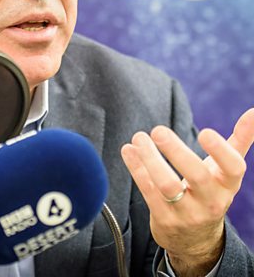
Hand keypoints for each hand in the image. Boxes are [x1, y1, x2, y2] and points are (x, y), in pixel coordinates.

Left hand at [120, 108, 253, 275]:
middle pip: (197, 175)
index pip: (234, 169)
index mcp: (228, 185)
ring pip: (168, 185)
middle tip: (158, 130)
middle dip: (176, 151)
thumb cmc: (209, 191)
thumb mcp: (226, 171)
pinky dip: (136, 168)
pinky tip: (128, 150)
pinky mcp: (164, 219)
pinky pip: (148, 191)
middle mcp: (211, 201)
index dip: (221, 151)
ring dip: (150, 159)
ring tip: (139, 137)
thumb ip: (240, 141)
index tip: (204, 132)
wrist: (194, 239)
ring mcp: (187, 213)